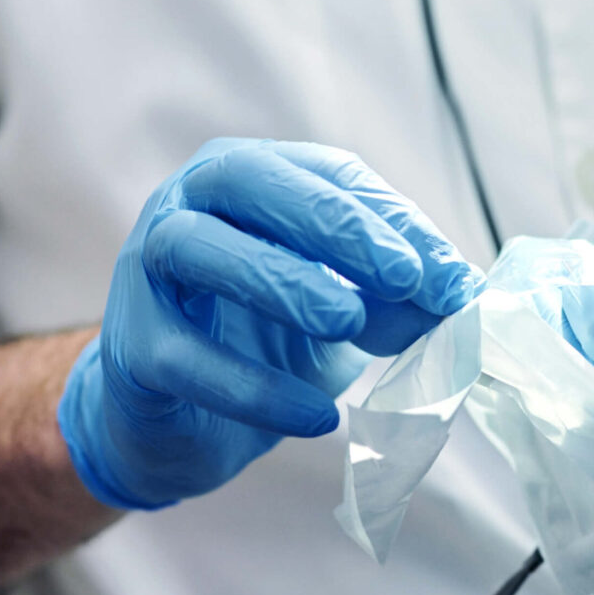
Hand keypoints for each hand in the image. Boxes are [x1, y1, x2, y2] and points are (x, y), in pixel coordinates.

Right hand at [59, 138, 482, 508]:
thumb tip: (461, 294)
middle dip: (335, 226)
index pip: (325, 173)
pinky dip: (255, 386)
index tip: (449, 275)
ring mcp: (147, 273)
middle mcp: (187, 206)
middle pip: (252, 183)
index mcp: (249, 180)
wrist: (182, 421)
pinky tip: (317, 415)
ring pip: (200, 250)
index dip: (390, 219)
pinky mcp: (133, 348)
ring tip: (348, 322)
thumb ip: (396, 298)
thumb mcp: (344, 313)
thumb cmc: (264, 343)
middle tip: (404, 276)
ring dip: (283, 281)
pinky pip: (189, 357)